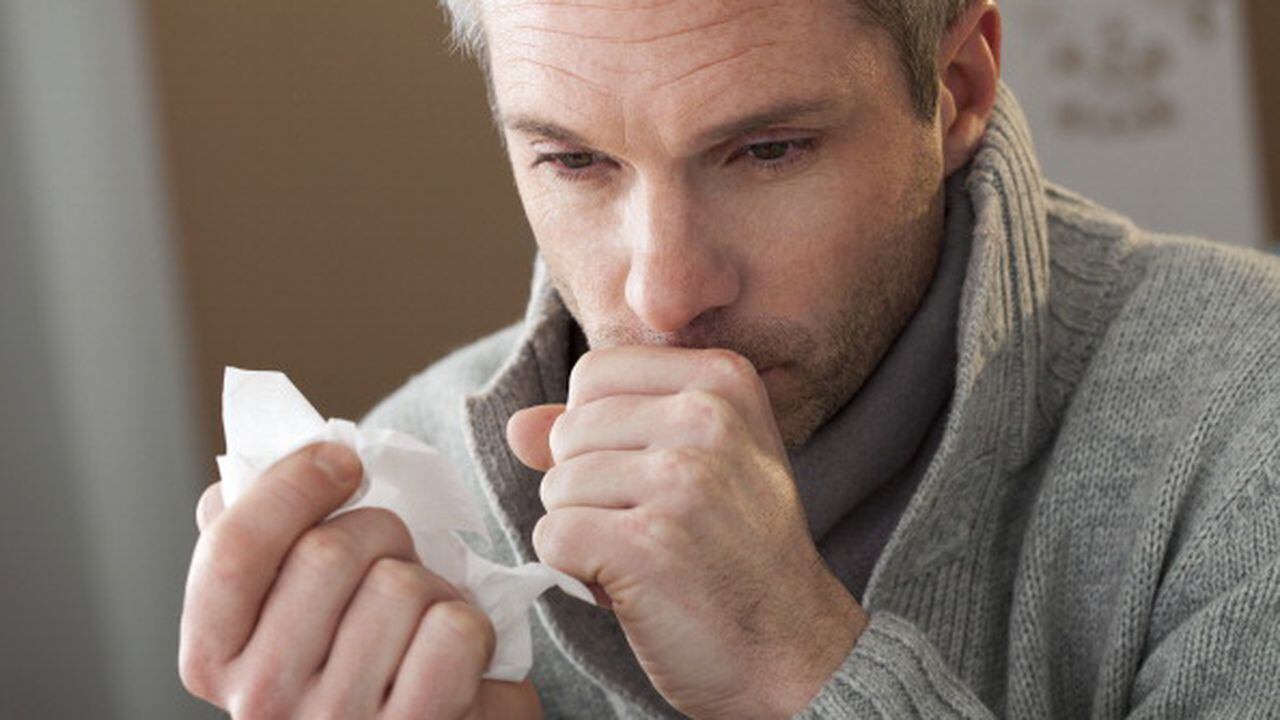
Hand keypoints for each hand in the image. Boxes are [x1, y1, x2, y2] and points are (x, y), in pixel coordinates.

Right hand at [178, 442, 540, 718]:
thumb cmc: (361, 655)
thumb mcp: (292, 604)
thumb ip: (258, 544)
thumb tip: (242, 474)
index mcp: (215, 657)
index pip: (234, 548)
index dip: (292, 484)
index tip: (341, 461)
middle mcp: (262, 700)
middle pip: (327, 553)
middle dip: (381, 532)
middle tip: (394, 560)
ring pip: (398, 586)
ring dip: (431, 584)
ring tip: (423, 618)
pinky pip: (452, 630)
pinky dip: (472, 625)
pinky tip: (457, 653)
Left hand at [508, 347, 866, 718]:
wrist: (796, 649)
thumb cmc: (741, 555)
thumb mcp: (697, 463)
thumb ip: (606, 429)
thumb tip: (518, 425)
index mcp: (723, 379)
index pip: (593, 372)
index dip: (595, 431)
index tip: (647, 474)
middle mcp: (706, 416)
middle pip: (569, 430)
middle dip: (587, 488)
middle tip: (653, 527)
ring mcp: (680, 480)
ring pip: (556, 486)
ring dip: (584, 532)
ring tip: (647, 556)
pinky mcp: (647, 544)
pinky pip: (552, 537)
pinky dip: (575, 571)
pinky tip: (630, 584)